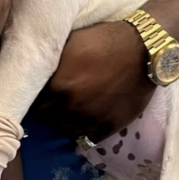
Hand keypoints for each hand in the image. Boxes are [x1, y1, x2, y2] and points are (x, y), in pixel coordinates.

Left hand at [34, 20, 154, 141]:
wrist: (144, 50)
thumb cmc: (105, 40)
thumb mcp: (70, 42)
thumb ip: (50, 61)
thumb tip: (35, 72)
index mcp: (57, 86)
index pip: (34, 102)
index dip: (39, 97)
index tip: (44, 93)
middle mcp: (70, 107)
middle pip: (47, 118)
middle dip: (50, 109)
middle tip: (58, 100)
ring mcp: (89, 120)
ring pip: (65, 130)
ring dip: (65, 121)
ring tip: (72, 109)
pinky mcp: (107, 127)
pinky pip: (86, 139)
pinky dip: (82, 131)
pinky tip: (84, 121)